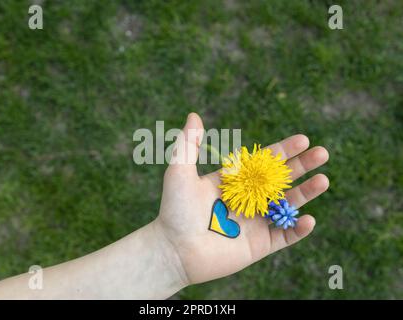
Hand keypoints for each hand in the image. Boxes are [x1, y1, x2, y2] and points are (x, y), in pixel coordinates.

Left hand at [155, 113, 328, 284]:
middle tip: (322, 153)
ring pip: (287, 206)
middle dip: (302, 167)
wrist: (173, 250)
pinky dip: (298, 229)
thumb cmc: (174, 210)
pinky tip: (308, 218)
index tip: (303, 139)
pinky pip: (284, 236)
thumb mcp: (179, 172)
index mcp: (233, 181)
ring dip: (306, 193)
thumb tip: (194, 115)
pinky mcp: (259, 245)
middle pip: (281, 180)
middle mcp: (247, 199)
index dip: (284, 151)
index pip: (263, 162)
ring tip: (324, 180)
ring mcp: (255, 222)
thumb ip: (189, 144)